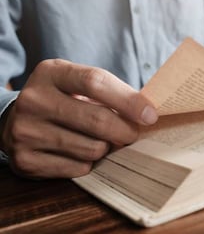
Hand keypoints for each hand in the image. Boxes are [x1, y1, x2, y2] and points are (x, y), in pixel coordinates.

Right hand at [0, 59, 157, 178]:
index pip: (96, 82)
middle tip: (133, 133)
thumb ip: (109, 91)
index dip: (128, 100)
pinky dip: (89, 163)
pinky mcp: (25, 160)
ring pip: (92, 148)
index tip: (150, 115)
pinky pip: (78, 168)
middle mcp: (34, 100)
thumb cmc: (62, 98)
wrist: (16, 120)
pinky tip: (81, 151)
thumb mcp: (77, 82)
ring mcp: (26, 131)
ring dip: (106, 147)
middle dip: (125, 130)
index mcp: (51, 73)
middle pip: (97, 119)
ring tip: (101, 140)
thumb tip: (147, 113)